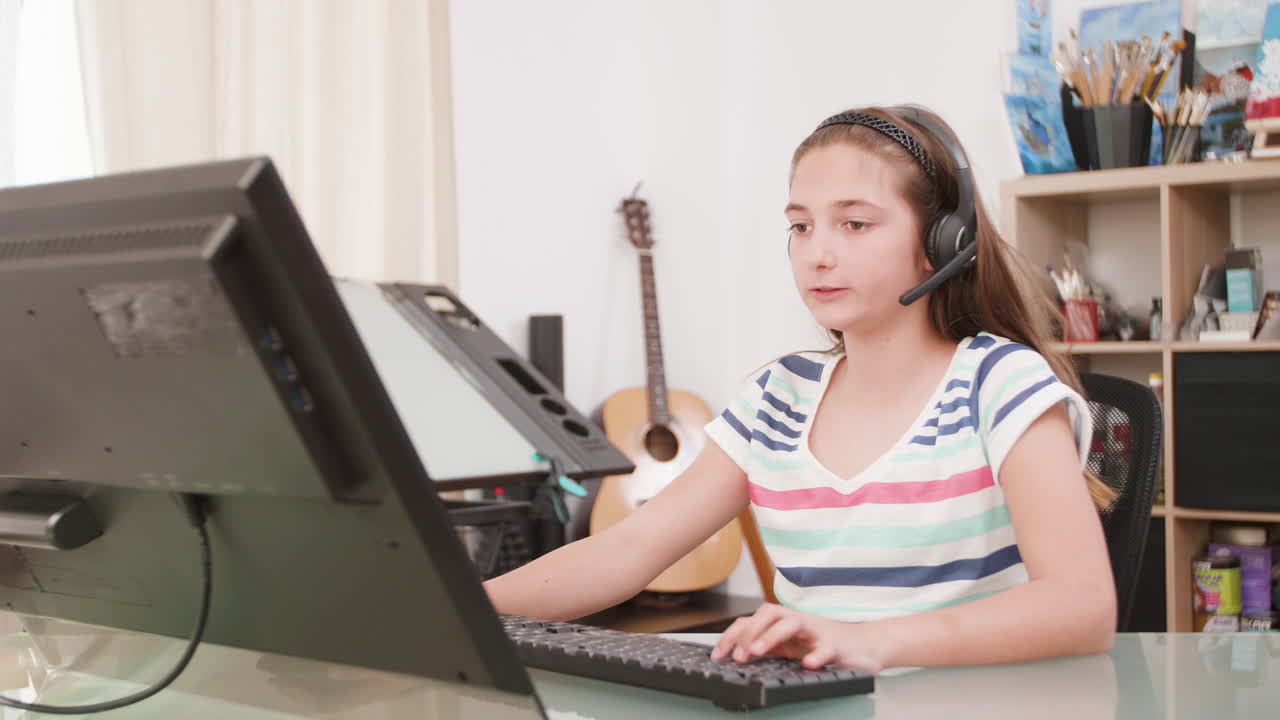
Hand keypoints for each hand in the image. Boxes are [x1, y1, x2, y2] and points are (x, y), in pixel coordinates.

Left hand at [709, 603, 888, 673]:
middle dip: (749, 632)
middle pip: (768, 614)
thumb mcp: (789, 646)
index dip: (732, 635)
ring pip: (791, 623)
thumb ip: (767, 647)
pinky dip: (816, 655)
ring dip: (771, 636)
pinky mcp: (835, 644)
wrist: (864, 645)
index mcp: (782, 623)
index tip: (718, 655)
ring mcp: (816, 630)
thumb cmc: (822, 644)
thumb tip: (736, 656)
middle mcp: (796, 622)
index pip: (751, 621)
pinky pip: (825, 647)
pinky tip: (808, 664)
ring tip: (756, 652)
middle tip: (738, 655)